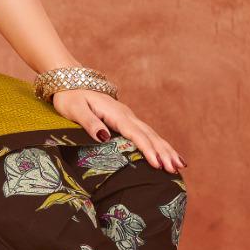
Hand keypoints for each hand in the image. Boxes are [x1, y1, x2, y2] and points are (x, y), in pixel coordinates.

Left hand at [50, 88, 185, 173]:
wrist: (70, 80)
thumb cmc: (69, 97)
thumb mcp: (75, 109)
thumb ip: (89, 122)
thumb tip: (104, 136)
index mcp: (115, 114)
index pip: (135, 134)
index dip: (148, 150)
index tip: (158, 164)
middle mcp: (126, 115)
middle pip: (150, 135)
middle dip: (164, 152)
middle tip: (176, 170)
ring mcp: (128, 117)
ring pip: (151, 134)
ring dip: (166, 149)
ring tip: (180, 165)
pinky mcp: (126, 120)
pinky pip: (146, 133)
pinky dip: (159, 144)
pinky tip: (167, 153)